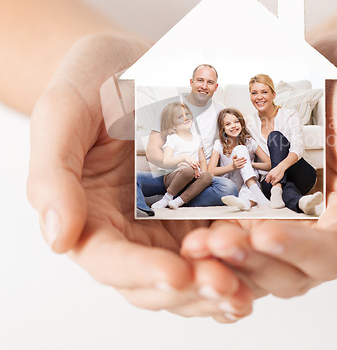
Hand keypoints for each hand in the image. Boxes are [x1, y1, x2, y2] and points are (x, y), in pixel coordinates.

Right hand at [27, 34, 252, 321]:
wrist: (130, 62)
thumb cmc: (90, 82)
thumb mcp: (63, 114)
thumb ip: (53, 174)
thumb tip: (58, 239)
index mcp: (90, 216)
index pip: (110, 261)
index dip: (141, 273)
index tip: (175, 274)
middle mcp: (132, 228)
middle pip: (159, 280)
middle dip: (194, 288)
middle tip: (228, 285)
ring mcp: (172, 218)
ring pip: (197, 268)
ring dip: (225, 279)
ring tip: (254, 280)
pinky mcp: (205, 202)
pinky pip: (226, 233)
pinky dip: (246, 248)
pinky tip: (269, 246)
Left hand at [181, 37, 336, 298]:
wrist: (335, 60)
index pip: (336, 254)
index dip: (300, 251)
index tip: (264, 233)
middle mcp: (328, 228)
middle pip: (291, 268)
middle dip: (253, 260)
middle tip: (215, 243)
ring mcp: (293, 217)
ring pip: (260, 258)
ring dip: (229, 257)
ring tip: (198, 243)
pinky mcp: (263, 202)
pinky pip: (239, 228)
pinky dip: (219, 234)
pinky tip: (194, 228)